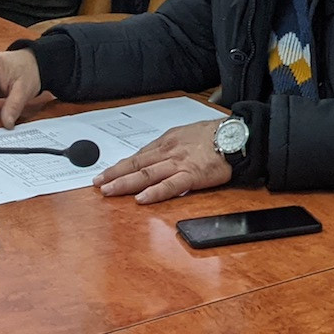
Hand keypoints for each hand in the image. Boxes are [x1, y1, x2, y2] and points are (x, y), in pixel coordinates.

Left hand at [93, 118, 230, 203]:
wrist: (237, 136)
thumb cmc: (217, 135)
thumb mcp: (188, 134)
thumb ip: (172, 145)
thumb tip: (157, 154)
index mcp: (168, 141)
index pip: (139, 155)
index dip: (121, 165)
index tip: (106, 173)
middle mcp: (169, 151)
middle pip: (136, 164)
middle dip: (114, 174)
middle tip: (97, 183)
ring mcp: (179, 163)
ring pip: (146, 174)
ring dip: (125, 183)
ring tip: (108, 191)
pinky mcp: (192, 175)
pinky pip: (170, 186)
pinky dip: (155, 193)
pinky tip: (141, 199)